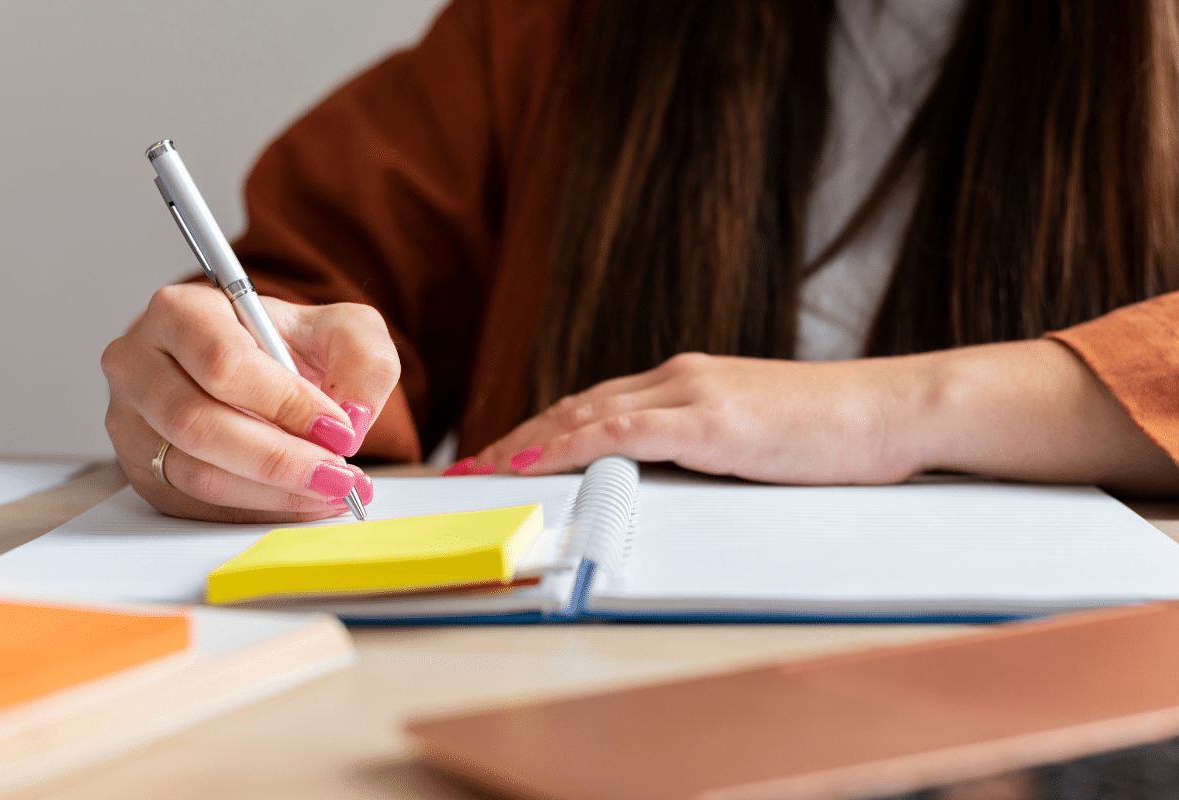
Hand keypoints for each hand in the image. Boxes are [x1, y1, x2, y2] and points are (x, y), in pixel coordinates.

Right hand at [102, 283, 399, 521]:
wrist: (261, 369)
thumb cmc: (290, 344)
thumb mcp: (341, 330)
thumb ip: (363, 360)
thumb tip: (354, 418)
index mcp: (182, 313)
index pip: (224, 364)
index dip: (285, 403)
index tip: (339, 429)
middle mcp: (140, 364)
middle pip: (199, 424)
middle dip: (280, 459)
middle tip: (338, 475)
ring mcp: (131, 422)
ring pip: (195, 473)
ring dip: (273, 492)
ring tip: (331, 491)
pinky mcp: (142, 469)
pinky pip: (196, 505)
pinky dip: (258, 510)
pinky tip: (303, 502)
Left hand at [466, 352, 922, 483]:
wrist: (891, 408)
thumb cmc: (831, 429)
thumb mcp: (751, 436)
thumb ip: (702, 446)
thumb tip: (660, 476)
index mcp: (686, 382)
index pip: (595, 404)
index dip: (542, 429)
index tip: (502, 455)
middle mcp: (678, 378)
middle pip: (576, 406)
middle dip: (518, 438)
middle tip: (470, 468)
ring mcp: (692, 394)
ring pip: (586, 414)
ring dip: (527, 443)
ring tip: (482, 470)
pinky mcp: (710, 420)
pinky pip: (623, 431)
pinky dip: (572, 445)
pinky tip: (537, 461)